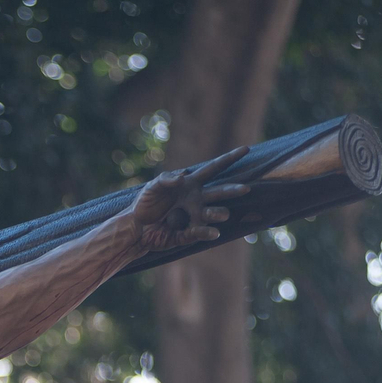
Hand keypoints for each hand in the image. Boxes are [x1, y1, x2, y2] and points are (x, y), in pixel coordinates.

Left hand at [129, 146, 250, 251]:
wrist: (135, 228)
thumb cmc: (144, 204)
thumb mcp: (152, 187)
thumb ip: (166, 179)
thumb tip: (183, 177)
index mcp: (191, 184)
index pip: (213, 169)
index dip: (229, 158)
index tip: (246, 149)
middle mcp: (197, 200)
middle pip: (219, 192)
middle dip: (232, 190)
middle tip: (245, 189)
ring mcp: (194, 217)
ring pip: (214, 214)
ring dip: (218, 213)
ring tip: (221, 214)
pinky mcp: (188, 234)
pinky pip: (200, 233)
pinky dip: (206, 232)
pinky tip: (213, 232)